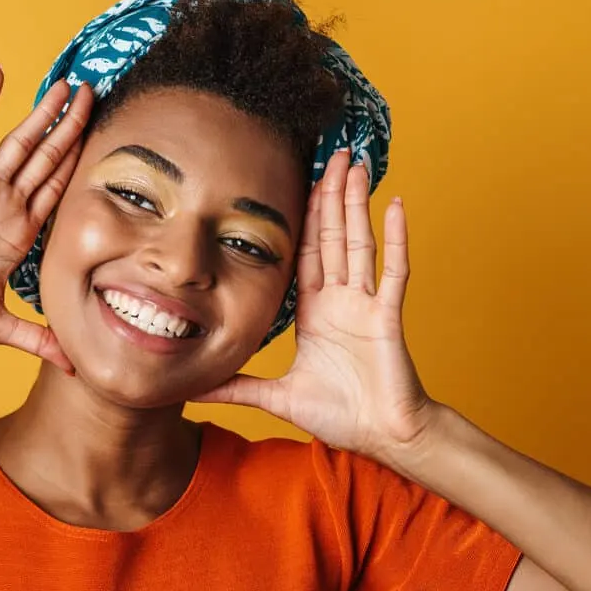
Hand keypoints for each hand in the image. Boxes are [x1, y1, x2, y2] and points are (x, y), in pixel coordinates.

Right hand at [0, 65, 92, 372]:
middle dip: (73, 128)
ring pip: (22, 142)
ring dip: (45, 113)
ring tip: (69, 83)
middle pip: (49, 158)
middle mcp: (7, 205)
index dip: (82, 165)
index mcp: (21, 234)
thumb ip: (36, 339)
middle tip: (97, 94)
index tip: (105, 140)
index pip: (60, 191)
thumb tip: (73, 365)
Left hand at [193, 151, 433, 460]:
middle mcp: (342, 300)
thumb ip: (237, 387)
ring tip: (354, 164)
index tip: (298, 183)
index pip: (306, 253)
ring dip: (356, 203)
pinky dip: (397, 238)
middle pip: (333, 236)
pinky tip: (395, 205)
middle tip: (329, 153)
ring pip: (359, 242)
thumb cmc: (340, 415)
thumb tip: (193, 390)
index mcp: (316, 312)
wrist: (383, 438)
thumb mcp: (276, 397)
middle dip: (329, 196)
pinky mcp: (388, 316)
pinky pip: (393, 272)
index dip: (302, 218)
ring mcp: (366, 304)